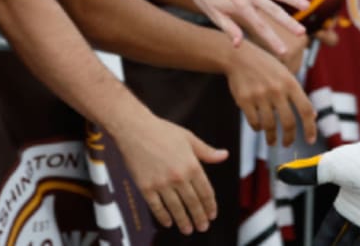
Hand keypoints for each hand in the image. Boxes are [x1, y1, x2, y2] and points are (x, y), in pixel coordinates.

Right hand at [112, 112, 226, 233]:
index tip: (212, 214)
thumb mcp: (189, 138)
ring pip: (176, 208)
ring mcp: (161, 184)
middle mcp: (178, 177)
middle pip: (192, 203)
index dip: (210, 205)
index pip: (205, 191)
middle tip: (203, 226)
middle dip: (199, 217)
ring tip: (188, 229)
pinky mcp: (146, 187)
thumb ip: (207, 151)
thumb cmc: (162, 131)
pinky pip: (156, 207)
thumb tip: (224, 155)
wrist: (135, 129)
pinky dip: (163, 217)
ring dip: (184, 221)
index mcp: (192, 165)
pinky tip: (168, 222)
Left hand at [165, 0, 309, 54]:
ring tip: (306, 6)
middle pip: (273, 10)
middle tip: (302, 34)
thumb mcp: (212, 13)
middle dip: (288, 23)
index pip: (260, 28)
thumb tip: (239, 45)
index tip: (283, 52)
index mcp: (239, 7)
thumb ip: (228, 28)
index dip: (273, 41)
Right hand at [225, 37, 317, 146]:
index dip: (310, 128)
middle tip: (287, 144)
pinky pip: (254, 123)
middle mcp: (277, 90)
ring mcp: (260, 95)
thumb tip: (313, 115)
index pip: (305, 109)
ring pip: (270, 126)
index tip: (311, 140)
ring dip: (271, 137)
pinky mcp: (245, 100)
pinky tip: (259, 127)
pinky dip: (258, 128)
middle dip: (289, 138)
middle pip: (288, 123)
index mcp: (290, 83)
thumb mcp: (285, 74)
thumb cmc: (265, 66)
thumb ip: (298, 94)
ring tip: (272, 141)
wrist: (239, 56)